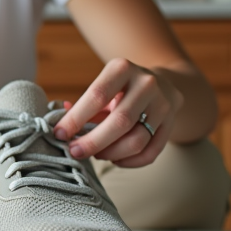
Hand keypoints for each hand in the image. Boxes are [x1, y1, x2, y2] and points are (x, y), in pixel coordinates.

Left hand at [53, 57, 183, 167]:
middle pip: (120, 121)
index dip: (76, 118)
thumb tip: (60, 126)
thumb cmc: (121, 88)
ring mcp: (163, 104)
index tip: (59, 134)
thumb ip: (82, 105)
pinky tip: (115, 159)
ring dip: (111, 153)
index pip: (97, 95)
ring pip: (137, 140)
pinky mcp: (171, 124)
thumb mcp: (103, 85)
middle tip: (75, 152)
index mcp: (122, 68)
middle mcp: (146, 84)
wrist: (163, 83)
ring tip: (96, 154)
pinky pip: (151, 153)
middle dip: (93, 142)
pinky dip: (129, 162)